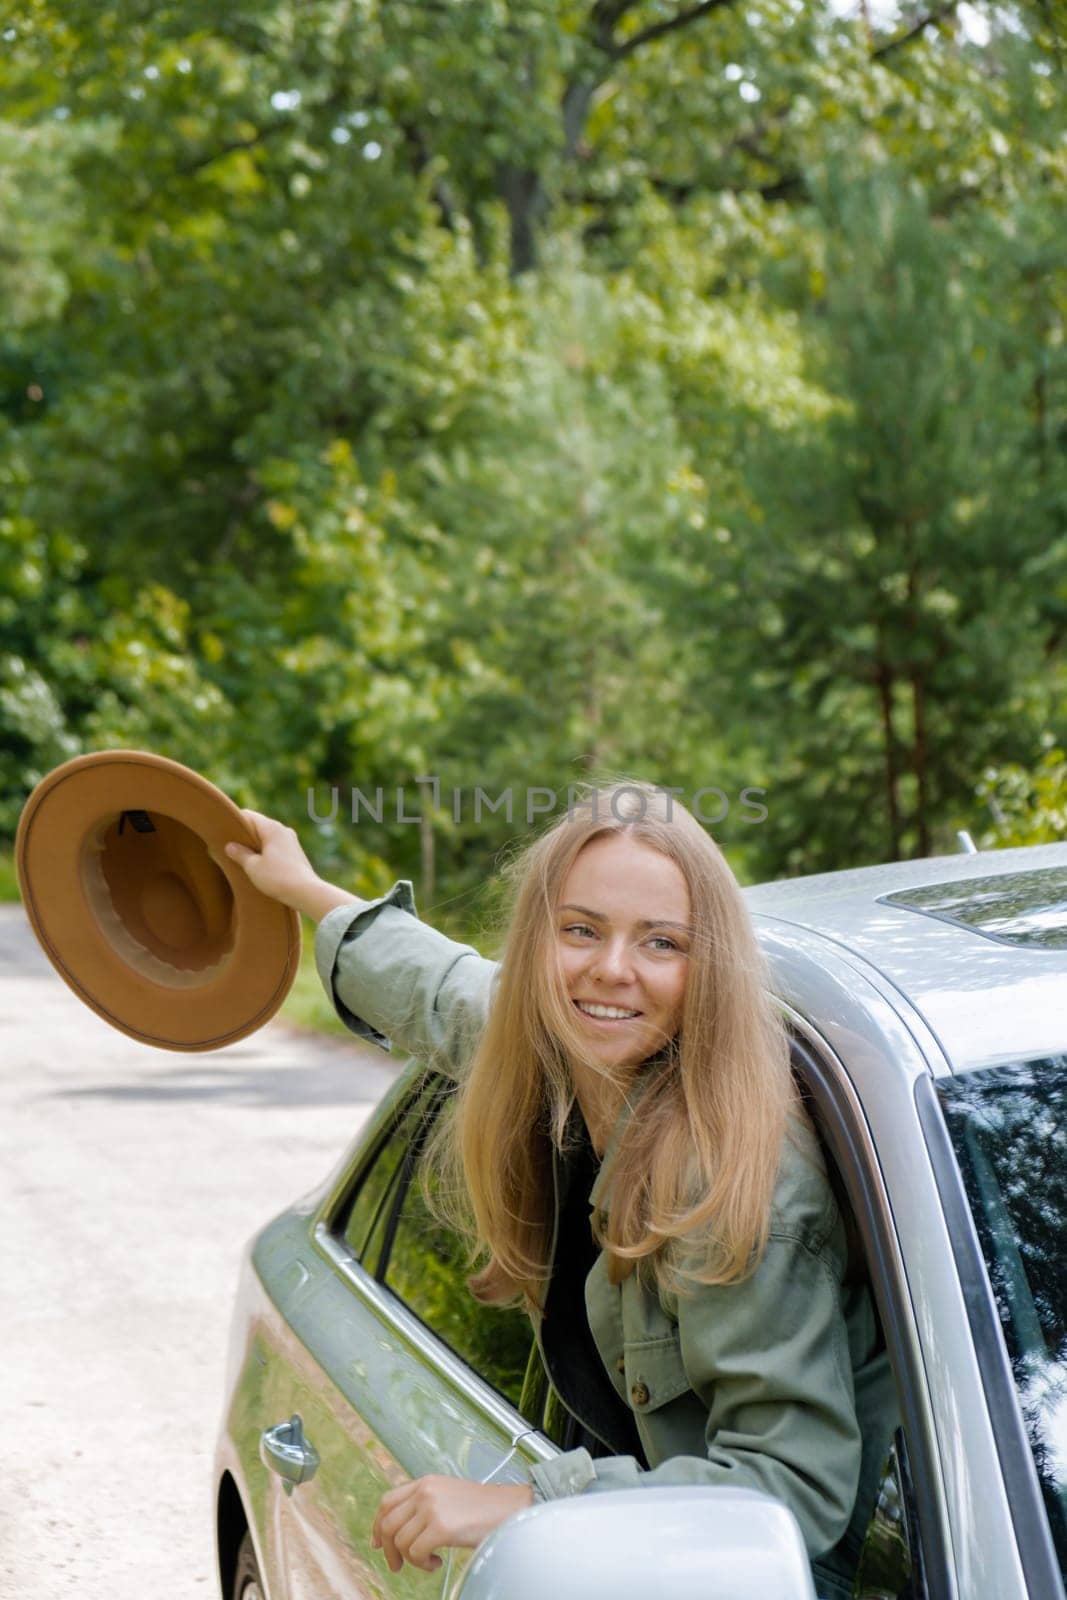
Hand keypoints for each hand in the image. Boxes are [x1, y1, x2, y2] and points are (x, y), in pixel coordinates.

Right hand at [224, 809, 359, 920]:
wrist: (306, 892)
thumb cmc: (277, 878)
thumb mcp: (253, 866)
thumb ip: (239, 853)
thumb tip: (230, 846)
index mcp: (272, 828)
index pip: (248, 816)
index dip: (233, 822)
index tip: (222, 833)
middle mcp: (283, 830)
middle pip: (258, 826)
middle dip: (243, 836)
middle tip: (228, 847)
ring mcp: (291, 841)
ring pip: (267, 838)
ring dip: (254, 846)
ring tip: (241, 859)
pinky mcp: (295, 853)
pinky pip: (275, 847)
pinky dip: (265, 852)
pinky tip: (258, 865)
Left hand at [371, 1475, 533, 1573]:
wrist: (510, 1509)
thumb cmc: (484, 1508)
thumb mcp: (448, 1496)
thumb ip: (425, 1504)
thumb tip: (401, 1529)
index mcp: (425, 1482)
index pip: (387, 1501)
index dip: (377, 1525)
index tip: (377, 1543)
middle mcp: (424, 1491)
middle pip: (387, 1522)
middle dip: (387, 1549)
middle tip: (397, 1565)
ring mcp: (431, 1508)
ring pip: (399, 1541)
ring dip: (411, 1559)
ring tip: (430, 1560)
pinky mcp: (440, 1526)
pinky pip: (415, 1553)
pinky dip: (422, 1563)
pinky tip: (438, 1562)